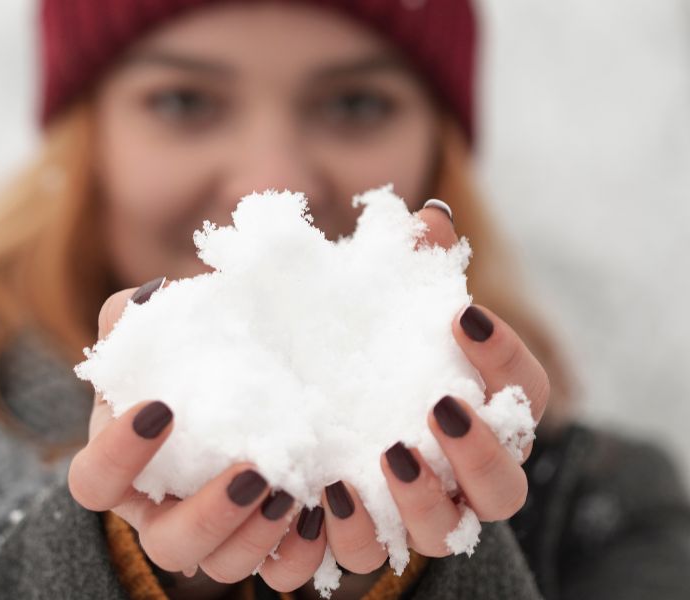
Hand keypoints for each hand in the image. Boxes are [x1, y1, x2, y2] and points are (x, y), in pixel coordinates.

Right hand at [67, 280, 325, 592]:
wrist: (242, 394)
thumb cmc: (189, 363)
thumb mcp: (162, 337)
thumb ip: (141, 316)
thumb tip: (153, 296)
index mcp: (123, 467)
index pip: (95, 481)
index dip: (119, 455)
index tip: (162, 408)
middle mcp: (162, 512)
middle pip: (166, 544)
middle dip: (207, 515)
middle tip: (250, 471)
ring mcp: (213, 537)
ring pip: (222, 568)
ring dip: (257, 537)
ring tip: (292, 490)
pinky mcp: (261, 543)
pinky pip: (278, 573)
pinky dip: (299, 552)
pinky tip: (322, 511)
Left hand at [275, 200, 549, 574]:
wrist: (333, 416)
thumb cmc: (378, 355)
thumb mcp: (389, 311)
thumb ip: (414, 271)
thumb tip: (428, 219)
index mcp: (486, 412)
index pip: (525, 391)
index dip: (506, 357)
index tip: (461, 314)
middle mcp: (467, 472)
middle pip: (507, 484)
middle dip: (482, 451)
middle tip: (441, 407)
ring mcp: (424, 510)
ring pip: (448, 530)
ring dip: (424, 499)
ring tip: (389, 454)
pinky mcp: (373, 532)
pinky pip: (374, 549)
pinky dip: (355, 528)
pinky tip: (325, 491)